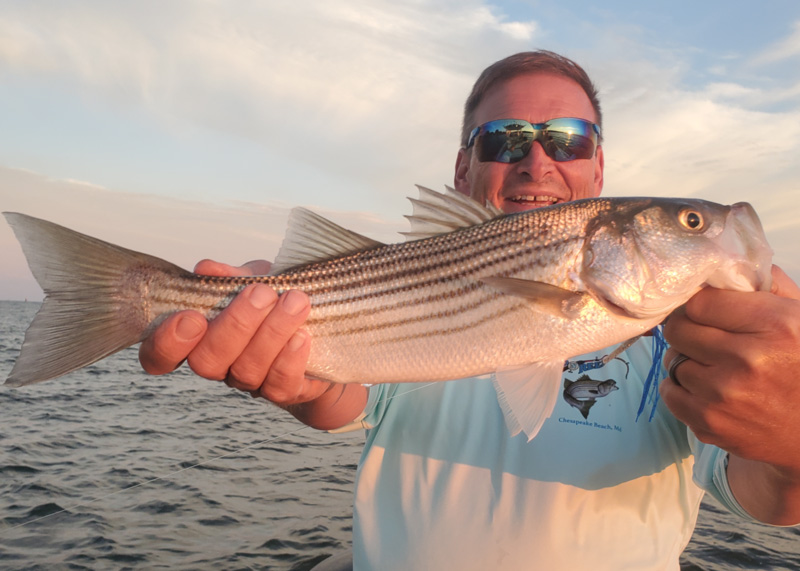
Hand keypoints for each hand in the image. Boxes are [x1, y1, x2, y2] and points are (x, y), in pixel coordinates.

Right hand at [138, 258, 329, 404]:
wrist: (323, 330)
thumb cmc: (277, 301)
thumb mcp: (255, 279)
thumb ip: (231, 276)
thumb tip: (206, 269)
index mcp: (200, 338)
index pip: (160, 355)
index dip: (166, 343)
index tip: (190, 316)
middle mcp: (220, 365)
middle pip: (207, 361)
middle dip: (234, 325)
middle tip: (261, 293)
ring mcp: (250, 382)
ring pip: (246, 369)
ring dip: (271, 333)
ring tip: (295, 301)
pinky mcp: (284, 392)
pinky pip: (280, 384)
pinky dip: (290, 358)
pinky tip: (302, 335)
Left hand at [661, 265, 799, 468]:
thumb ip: (770, 287)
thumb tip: (731, 264)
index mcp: (773, 324)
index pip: (701, 300)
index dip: (700, 304)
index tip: (707, 312)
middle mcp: (747, 358)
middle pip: (679, 329)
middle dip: (688, 330)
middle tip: (703, 337)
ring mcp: (724, 395)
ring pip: (673, 361)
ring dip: (686, 361)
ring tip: (710, 366)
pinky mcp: (710, 424)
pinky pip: (670, 393)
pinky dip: (681, 389)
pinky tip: (704, 388)